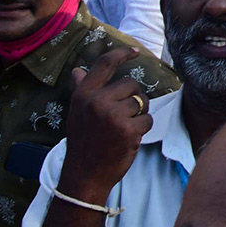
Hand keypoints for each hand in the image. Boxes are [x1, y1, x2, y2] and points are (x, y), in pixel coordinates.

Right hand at [57, 48, 151, 202]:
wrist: (85, 175)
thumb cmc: (83, 141)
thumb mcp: (77, 113)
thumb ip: (81, 90)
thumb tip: (78, 70)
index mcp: (83, 95)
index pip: (105, 64)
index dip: (122, 54)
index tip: (135, 51)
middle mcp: (97, 102)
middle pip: (131, 84)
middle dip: (133, 98)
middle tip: (120, 117)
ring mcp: (113, 116)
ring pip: (142, 102)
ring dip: (139, 115)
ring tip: (123, 128)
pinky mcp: (128, 130)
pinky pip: (148, 119)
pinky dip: (143, 128)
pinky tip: (129, 138)